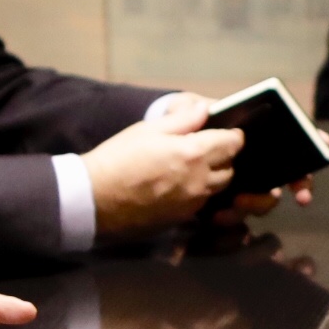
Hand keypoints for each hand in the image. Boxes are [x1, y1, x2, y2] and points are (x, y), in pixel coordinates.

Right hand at [84, 98, 245, 234]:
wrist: (94, 198)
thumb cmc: (119, 157)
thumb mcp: (148, 130)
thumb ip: (183, 120)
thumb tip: (205, 109)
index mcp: (194, 154)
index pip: (233, 143)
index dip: (232, 136)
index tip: (224, 133)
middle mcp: (199, 181)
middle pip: (230, 169)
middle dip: (223, 158)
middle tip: (206, 149)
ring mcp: (192, 204)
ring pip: (217, 189)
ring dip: (213, 177)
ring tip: (192, 168)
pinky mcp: (181, 219)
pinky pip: (201, 204)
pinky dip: (198, 193)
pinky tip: (179, 187)